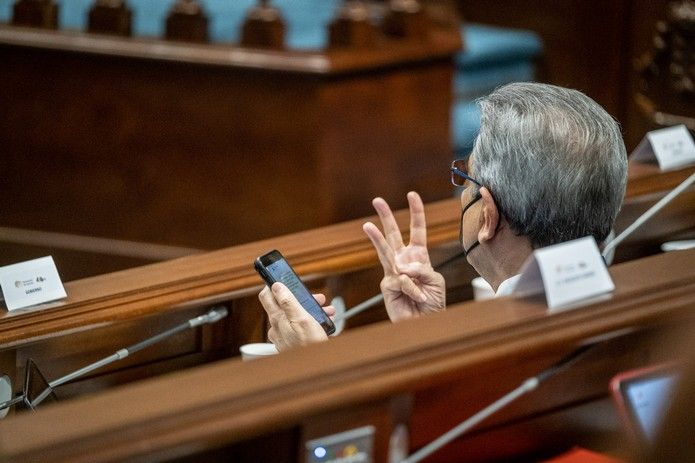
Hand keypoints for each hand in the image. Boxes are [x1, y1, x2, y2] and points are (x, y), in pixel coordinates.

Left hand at [258, 282, 334, 350]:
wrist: (314, 369)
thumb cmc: (310, 346)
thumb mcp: (302, 318)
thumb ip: (288, 301)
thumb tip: (276, 286)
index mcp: (277, 318)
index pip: (266, 295)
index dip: (273, 284)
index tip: (283, 278)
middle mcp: (277, 327)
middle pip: (284, 304)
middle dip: (302, 298)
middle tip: (316, 298)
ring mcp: (283, 335)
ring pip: (294, 315)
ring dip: (309, 310)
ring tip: (324, 312)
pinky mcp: (290, 342)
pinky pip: (298, 326)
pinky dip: (309, 322)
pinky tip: (321, 324)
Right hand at [362, 191, 445, 321]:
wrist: (425, 324)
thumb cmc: (432, 304)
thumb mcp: (435, 281)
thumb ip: (422, 269)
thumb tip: (402, 266)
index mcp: (419, 257)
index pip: (417, 230)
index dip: (416, 212)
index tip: (412, 195)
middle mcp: (403, 261)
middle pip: (394, 234)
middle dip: (386, 217)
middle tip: (377, 200)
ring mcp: (393, 272)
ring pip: (384, 250)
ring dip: (376, 237)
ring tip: (367, 225)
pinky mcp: (387, 285)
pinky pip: (401, 280)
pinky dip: (412, 288)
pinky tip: (417, 297)